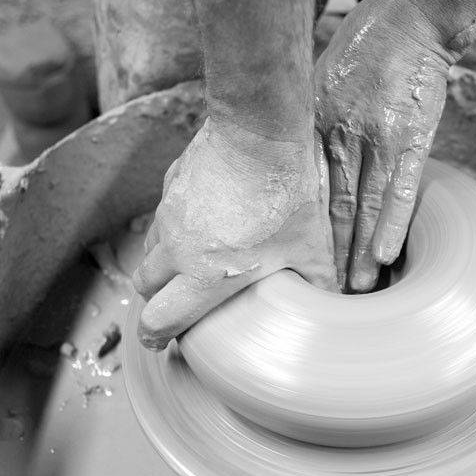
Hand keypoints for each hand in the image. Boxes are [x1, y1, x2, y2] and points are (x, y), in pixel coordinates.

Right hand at [133, 118, 336, 347]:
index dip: (155, 335)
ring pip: (148, 250)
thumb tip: (332, 301)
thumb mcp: (310, 248)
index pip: (160, 319)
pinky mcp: (170, 185)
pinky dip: (172, 227)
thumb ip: (317, 282)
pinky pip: (162, 215)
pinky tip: (199, 220)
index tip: (159, 340)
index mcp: (205, 277)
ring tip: (185, 264)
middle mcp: (176, 250)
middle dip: (154, 300)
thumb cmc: (285, 198)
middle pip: (144, 287)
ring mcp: (168, 215)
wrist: (259, 134)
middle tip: (172, 303)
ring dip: (160, 264)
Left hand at [314, 0, 452, 291]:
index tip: (293, 263)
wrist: (409, 18)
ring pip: (363, 205)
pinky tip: (384, 257)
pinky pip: (401, 189)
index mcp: (316, 126)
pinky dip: (392, 225)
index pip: (307, 191)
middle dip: (326, 251)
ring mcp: (378, 138)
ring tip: (353, 289)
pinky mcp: (412, 138)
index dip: (301, 230)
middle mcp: (341, 135)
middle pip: (332, 206)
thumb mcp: (320, 82)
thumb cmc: (363, 48)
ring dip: (357, 251)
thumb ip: (308, 124)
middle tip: (320, 291)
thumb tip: (292, 162)